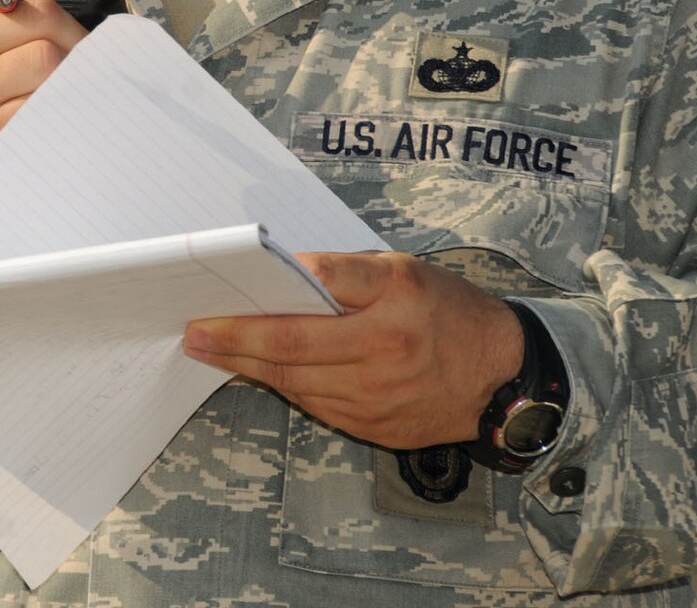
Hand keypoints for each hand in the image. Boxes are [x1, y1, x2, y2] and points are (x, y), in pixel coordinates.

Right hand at [0, 0, 84, 217]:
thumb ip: (2, 0)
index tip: (46, 2)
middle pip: (41, 14)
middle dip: (72, 31)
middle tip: (77, 50)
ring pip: (48, 58)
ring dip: (71, 69)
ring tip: (67, 78)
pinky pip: (45, 103)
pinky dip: (60, 102)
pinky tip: (55, 106)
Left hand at [181, 250, 522, 450]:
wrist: (503, 374)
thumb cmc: (446, 310)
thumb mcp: (402, 270)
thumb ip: (343, 273)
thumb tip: (278, 275)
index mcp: (396, 295)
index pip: (319, 284)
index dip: (264, 291)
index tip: (220, 291)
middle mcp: (387, 346)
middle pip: (292, 344)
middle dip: (234, 339)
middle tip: (194, 332)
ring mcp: (380, 393)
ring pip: (295, 380)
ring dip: (247, 365)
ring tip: (212, 349)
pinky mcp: (375, 426)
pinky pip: (314, 403)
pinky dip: (282, 385)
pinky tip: (258, 370)